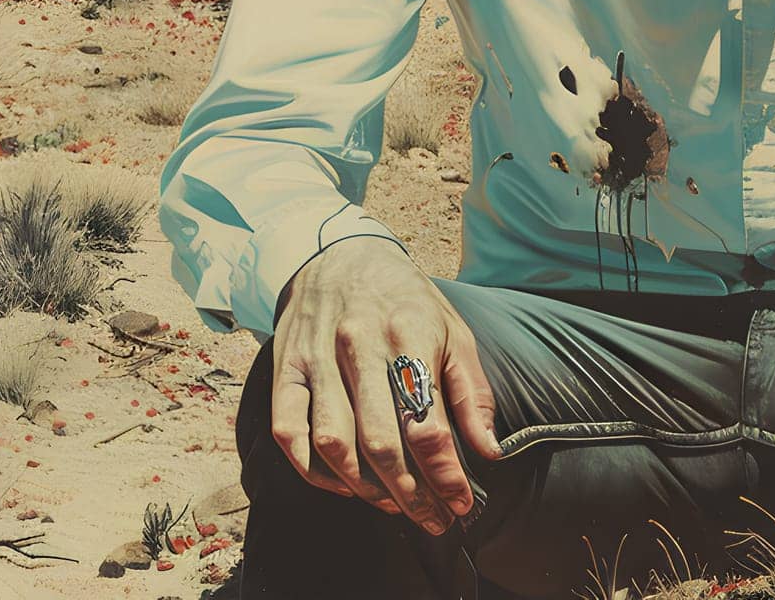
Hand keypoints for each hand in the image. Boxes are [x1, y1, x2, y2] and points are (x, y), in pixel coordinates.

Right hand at [270, 236, 501, 533]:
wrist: (339, 254)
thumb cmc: (405, 300)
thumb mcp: (453, 330)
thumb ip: (471, 391)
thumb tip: (489, 450)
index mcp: (410, 331)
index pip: (428, 419)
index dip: (446, 472)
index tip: (461, 503)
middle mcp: (361, 344)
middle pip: (381, 440)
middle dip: (410, 492)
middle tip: (431, 519)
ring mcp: (317, 357)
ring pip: (335, 443)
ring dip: (365, 488)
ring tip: (394, 504)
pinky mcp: (286, 368)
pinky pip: (291, 434)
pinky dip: (315, 471)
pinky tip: (344, 483)